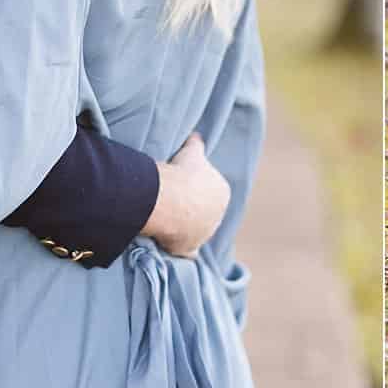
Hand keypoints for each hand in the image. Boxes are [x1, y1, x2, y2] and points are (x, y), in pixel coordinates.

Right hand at [143, 132, 229, 256]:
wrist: (171, 196)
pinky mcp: (190, 248)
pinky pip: (186, 251)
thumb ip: (196, 144)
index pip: (209, 192)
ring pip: (194, 231)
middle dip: (190, 210)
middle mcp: (218, 216)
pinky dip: (179, 249)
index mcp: (222, 193)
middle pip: (203, 213)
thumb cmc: (183, 172)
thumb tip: (196, 135)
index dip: (193, 190)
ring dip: (183, 228)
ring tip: (165, 219)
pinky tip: (169, 244)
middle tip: (169, 203)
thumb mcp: (192, 152)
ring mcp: (205, 234)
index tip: (178, 187)